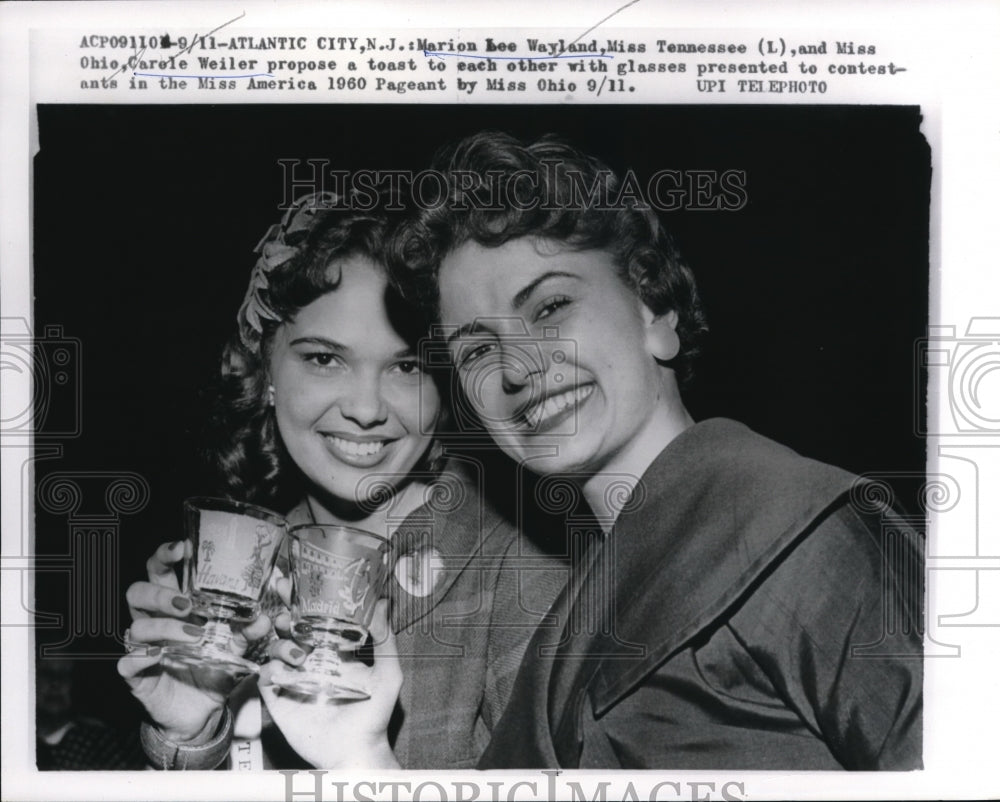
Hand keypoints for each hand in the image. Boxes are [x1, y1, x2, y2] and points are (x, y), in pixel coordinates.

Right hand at [116, 540, 272, 743]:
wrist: (200, 713)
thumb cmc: (213, 670)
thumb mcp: (235, 650)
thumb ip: (247, 632)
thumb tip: (264, 618)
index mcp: (176, 606)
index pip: (161, 571)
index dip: (166, 555)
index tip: (184, 548)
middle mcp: (155, 621)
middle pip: (138, 591)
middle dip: (159, 591)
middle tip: (186, 602)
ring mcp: (142, 647)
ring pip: (137, 625)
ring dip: (166, 627)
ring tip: (195, 635)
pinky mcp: (135, 674)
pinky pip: (128, 660)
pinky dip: (143, 656)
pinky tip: (160, 656)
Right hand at [258, 599, 401, 768]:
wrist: (356, 750)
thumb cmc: (375, 713)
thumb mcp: (387, 672)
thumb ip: (384, 639)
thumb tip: (382, 602)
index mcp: (333, 648)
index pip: (315, 616)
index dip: (303, 598)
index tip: (294, 581)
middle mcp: (311, 658)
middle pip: (290, 626)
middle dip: (284, 612)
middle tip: (286, 608)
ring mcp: (294, 677)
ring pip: (275, 647)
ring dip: (281, 643)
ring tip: (299, 654)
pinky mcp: (280, 698)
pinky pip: (265, 677)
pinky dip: (269, 670)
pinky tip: (281, 672)